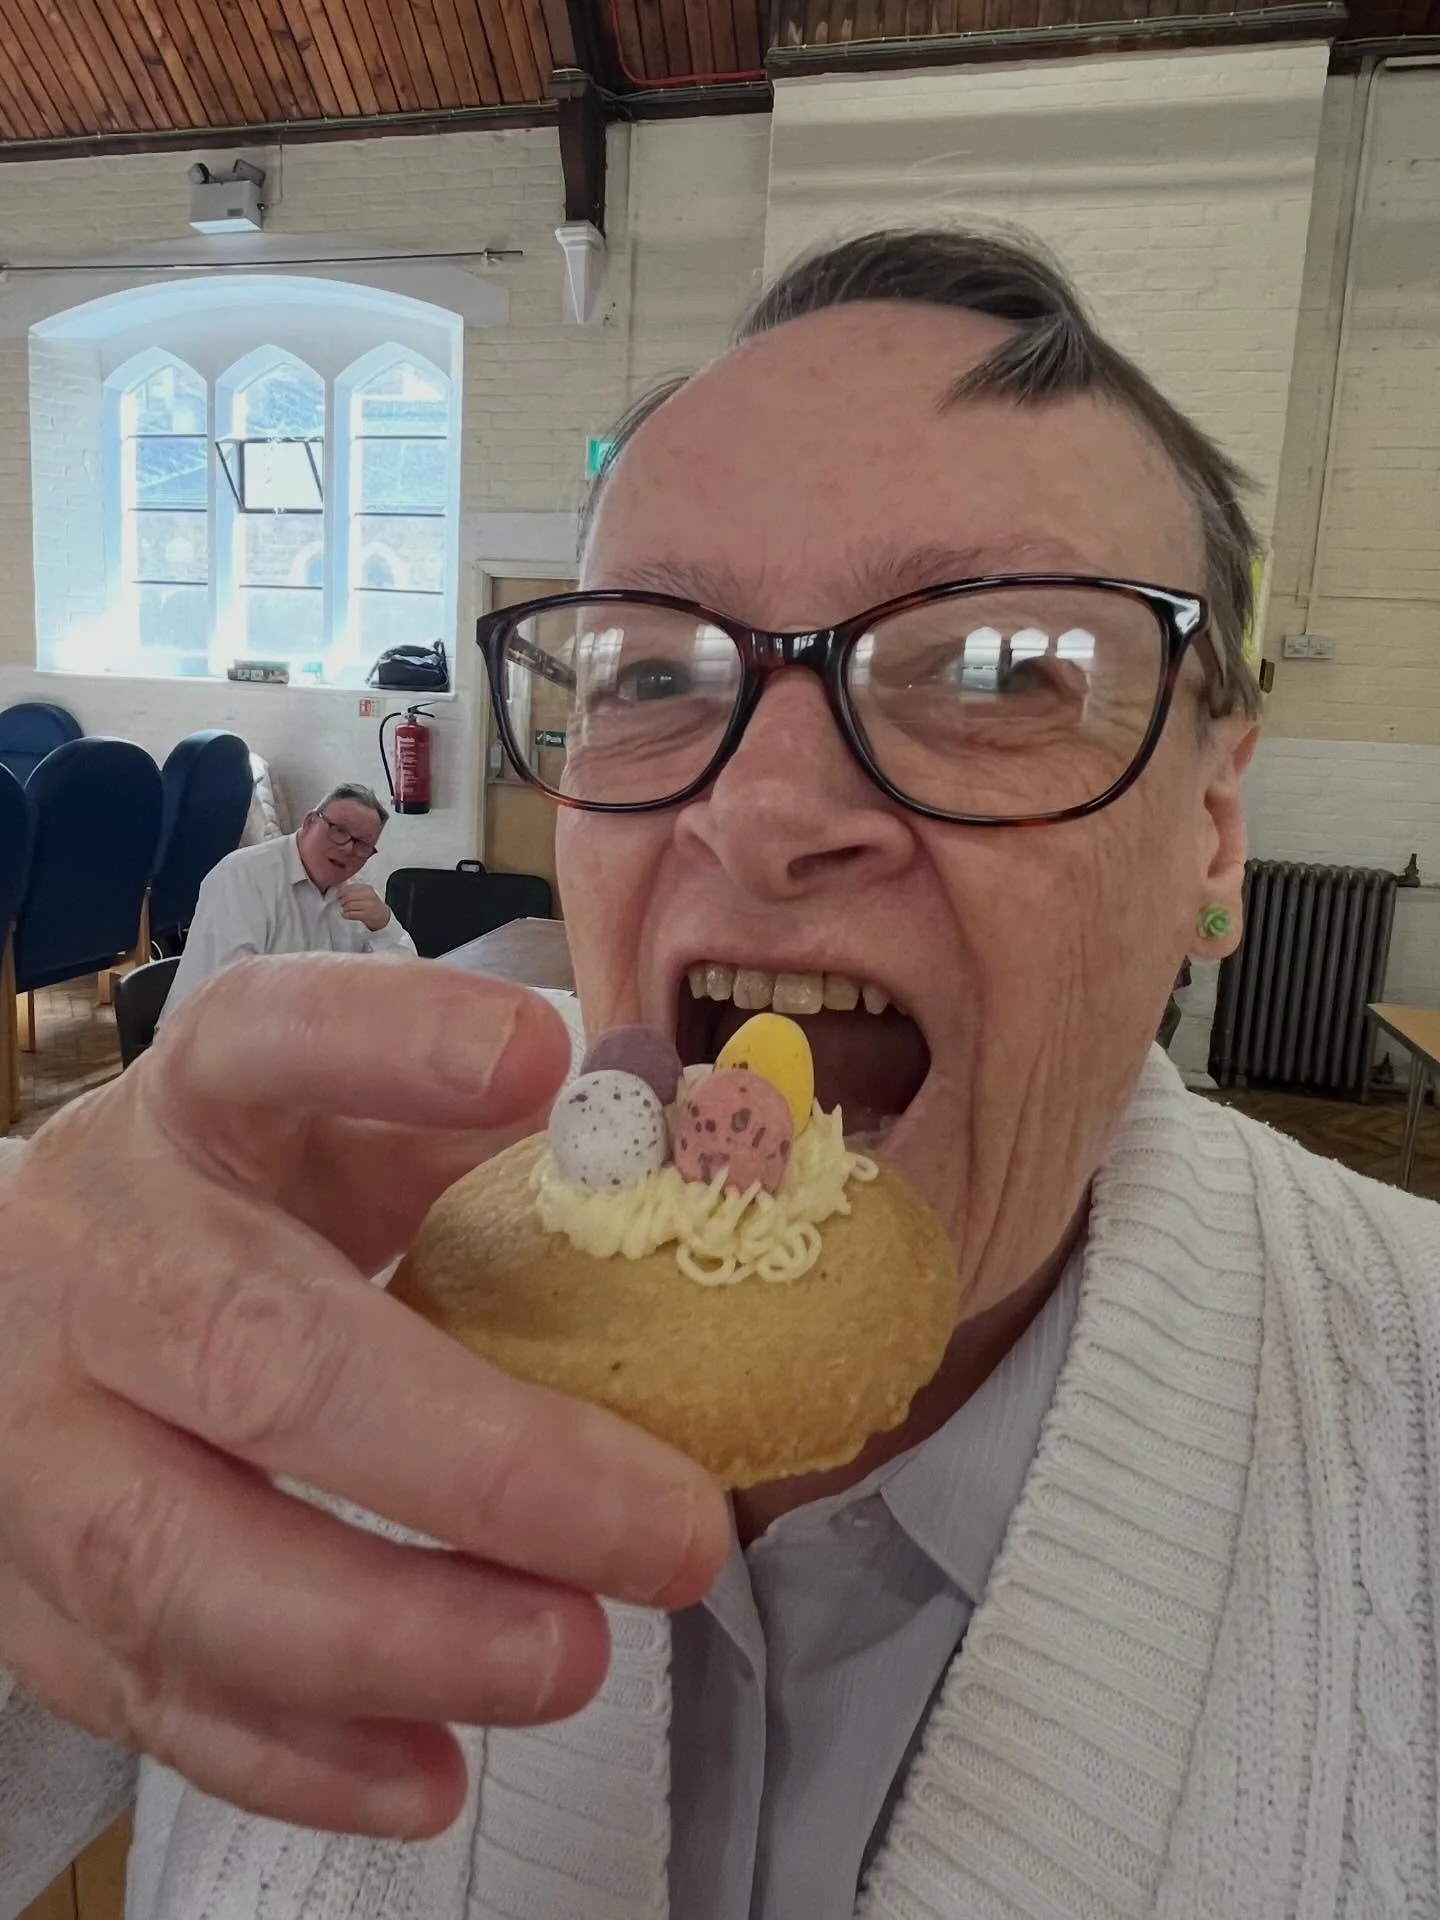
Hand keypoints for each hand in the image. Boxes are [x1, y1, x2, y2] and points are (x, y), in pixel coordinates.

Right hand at [0, 956, 725, 1838]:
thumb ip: (487, 1136)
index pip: (273, 1043)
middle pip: (255, 1361)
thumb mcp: (340, 1122)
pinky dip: (294, 1753)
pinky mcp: (20, 1587)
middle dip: (477, 1469)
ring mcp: (33, 1437)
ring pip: (176, 1564)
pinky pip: (141, 1693)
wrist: (34, 1293)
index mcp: (193, 1108)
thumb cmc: (236, 1198)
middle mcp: (96, 1261)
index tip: (539, 1062)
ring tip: (564, 1662)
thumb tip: (688, 1154)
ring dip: (388, 1640)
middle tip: (661, 1535)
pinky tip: (428, 1770)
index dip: (399, 1045)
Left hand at [338, 882, 390, 931]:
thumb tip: (339, 888)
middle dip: (342, 900)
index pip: (350, 887)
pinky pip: (351, 914)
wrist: (382, 915)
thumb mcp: (366, 893)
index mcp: (367, 888)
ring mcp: (368, 905)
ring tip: (345, 909)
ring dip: (344, 908)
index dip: (341, 892)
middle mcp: (368, 896)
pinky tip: (346, 915)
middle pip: (348, 896)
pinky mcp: (366, 915)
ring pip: (349, 905)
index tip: (339, 895)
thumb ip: (354, 890)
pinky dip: (346, 915)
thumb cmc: (371, 904)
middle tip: (341, 903)